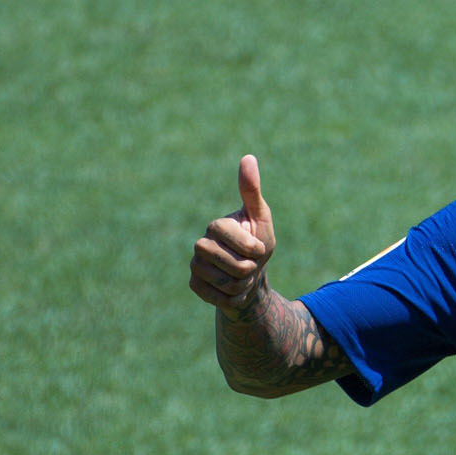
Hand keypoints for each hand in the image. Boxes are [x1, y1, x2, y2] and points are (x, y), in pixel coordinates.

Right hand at [189, 154, 277, 311]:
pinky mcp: (194, 285)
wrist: (252, 277)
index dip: (252, 247)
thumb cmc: (258, 243)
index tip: (258, 248)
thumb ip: (252, 191)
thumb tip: (248, 157)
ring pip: (226, 283)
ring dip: (244, 284)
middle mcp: (201, 243)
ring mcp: (195, 265)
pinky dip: (234, 297)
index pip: (231, 238)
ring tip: (243, 275)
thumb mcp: (261, 218)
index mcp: (216, 226)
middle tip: (250, 262)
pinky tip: (232, 289)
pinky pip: (218, 297)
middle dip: (250, 268)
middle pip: (231, 264)